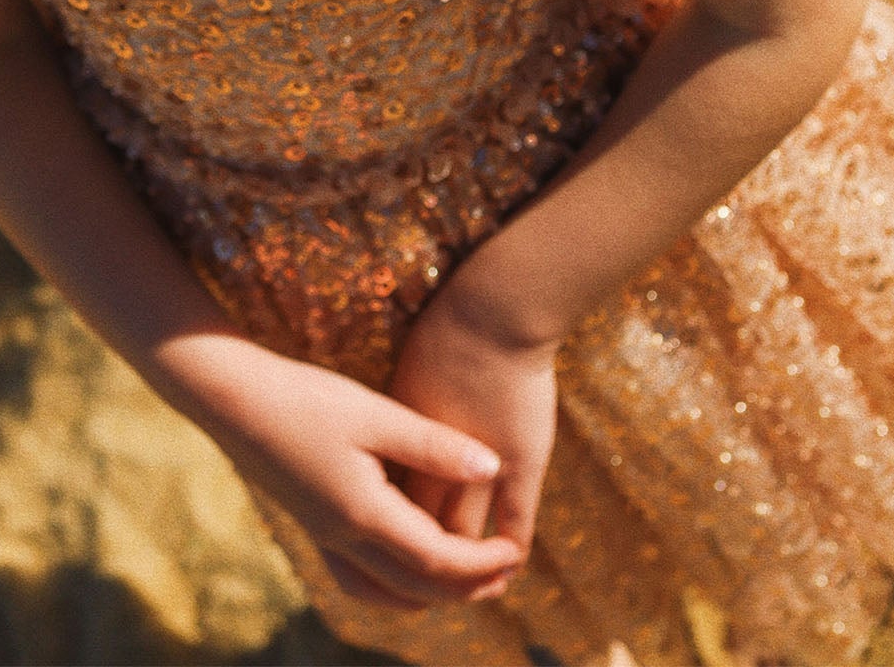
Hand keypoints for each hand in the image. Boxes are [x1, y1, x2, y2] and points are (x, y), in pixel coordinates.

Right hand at [162, 333, 524, 608]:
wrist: (231, 398)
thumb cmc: (305, 397)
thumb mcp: (374, 413)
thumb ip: (433, 444)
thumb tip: (493, 467)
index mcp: (365, 515)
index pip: (439, 562)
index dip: (483, 563)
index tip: (516, 551)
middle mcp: (344, 538)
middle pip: (418, 588)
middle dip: (467, 588)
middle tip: (506, 572)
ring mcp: (323, 535)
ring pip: (386, 592)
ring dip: (432, 592)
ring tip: (466, 576)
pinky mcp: (310, 522)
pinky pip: (359, 578)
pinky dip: (393, 584)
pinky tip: (404, 563)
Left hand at [387, 286, 559, 599]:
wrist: (495, 310)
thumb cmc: (447, 334)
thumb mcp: (407, 380)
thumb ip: (396, 422)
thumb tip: (372, 445)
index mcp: (402, 442)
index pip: (387, 507)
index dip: (385, 532)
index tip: (383, 549)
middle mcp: (437, 464)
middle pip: (422, 531)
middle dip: (421, 559)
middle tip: (424, 579)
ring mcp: (483, 468)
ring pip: (465, 538)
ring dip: (465, 564)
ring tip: (467, 582)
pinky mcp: (522, 464)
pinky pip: (515, 522)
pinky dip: (509, 547)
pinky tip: (508, 561)